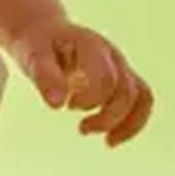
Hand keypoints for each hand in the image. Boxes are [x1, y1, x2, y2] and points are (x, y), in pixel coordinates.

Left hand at [9, 18, 153, 145]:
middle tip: (82, 129)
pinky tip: (111, 139)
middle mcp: (112, 55)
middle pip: (125, 90)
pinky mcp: (123, 78)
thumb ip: (44, 77)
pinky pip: (142, 101)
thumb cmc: (38, 45)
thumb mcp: (33, 57)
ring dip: (127, 123)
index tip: (70, 105)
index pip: (106, 78)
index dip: (92, 99)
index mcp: (91, 45)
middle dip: (107, 117)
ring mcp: (121, 66)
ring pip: (141, 96)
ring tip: (107, 142)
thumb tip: (57, 105)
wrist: (46, 33)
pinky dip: (133, 123)